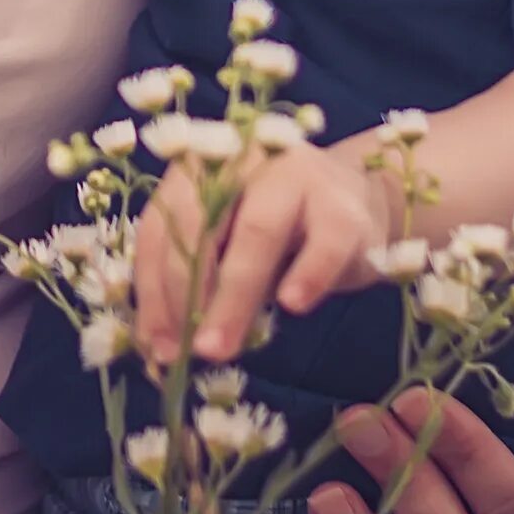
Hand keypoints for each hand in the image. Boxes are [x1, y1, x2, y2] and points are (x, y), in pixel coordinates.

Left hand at [134, 142, 391, 365]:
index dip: (152, 290)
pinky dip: (306, 276)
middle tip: (185, 352)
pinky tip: (291, 305)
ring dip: (233, 297)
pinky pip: (324, 245)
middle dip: (185, 294)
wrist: (361, 205)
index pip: (160, 228)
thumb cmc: (280, 230)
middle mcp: (242, 161)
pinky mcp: (344, 208)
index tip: (154, 345)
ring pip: (257, 233)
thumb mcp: (229, 249)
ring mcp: (297, 176)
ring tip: (219, 347)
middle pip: (202, 226)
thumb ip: (197, 286)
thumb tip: (163, 347)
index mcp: (200, 168)